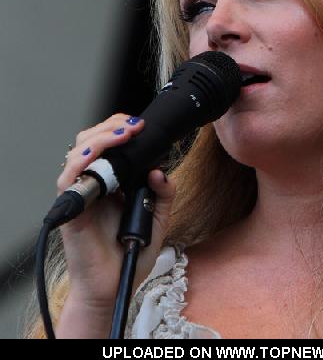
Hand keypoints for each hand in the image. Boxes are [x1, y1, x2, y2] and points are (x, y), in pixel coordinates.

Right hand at [55, 114, 175, 337]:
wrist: (114, 287)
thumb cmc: (130, 254)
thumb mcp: (158, 220)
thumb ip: (164, 194)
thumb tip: (159, 170)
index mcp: (113, 184)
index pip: (109, 146)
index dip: (120, 130)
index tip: (142, 127)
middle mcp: (95, 184)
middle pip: (91, 142)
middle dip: (111, 127)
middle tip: (134, 126)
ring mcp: (81, 195)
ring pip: (77, 153)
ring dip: (100, 138)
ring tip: (124, 134)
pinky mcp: (71, 209)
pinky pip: (68, 178)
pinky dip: (81, 161)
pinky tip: (97, 154)